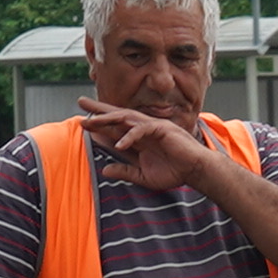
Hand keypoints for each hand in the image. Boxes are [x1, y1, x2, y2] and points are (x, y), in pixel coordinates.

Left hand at [81, 103, 230, 197]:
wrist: (196, 171)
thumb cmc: (174, 172)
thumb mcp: (143, 176)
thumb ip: (125, 171)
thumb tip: (105, 171)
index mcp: (139, 139)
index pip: (115, 129)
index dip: (99, 125)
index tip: (83, 122)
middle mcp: (143, 129)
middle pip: (117, 116)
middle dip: (99, 110)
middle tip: (81, 101)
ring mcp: (152, 127)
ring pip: (126, 119)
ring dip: (108, 119)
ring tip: (92, 120)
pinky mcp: (162, 130)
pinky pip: (142, 130)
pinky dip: (130, 136)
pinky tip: (118, 144)